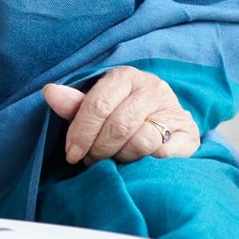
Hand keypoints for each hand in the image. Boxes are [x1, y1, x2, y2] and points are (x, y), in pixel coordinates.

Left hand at [42, 67, 199, 165]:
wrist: (166, 122)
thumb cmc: (123, 112)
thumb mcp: (97, 104)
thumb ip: (75, 104)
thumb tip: (49, 92)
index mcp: (126, 76)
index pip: (98, 105)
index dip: (81, 133)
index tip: (72, 154)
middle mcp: (152, 88)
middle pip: (118, 126)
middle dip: (99, 149)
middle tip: (92, 160)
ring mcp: (173, 110)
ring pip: (141, 142)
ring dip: (121, 157)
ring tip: (114, 158)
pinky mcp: (188, 134)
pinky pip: (163, 154)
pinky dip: (146, 162)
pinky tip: (138, 161)